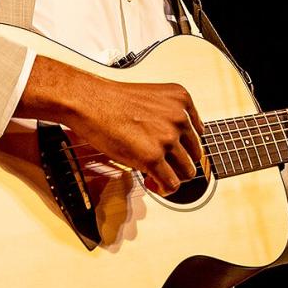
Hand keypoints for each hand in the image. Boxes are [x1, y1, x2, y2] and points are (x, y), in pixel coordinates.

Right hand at [17, 55, 204, 195]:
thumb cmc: (111, 100)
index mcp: (182, 100)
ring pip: (186, 171)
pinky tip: (153, 183)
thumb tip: (173, 142)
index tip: (175, 154)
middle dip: (179, 163)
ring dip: (172, 177)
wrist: (90, 102)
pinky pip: (171, 183)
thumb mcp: (152, 98)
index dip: (184, 147)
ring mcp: (168, 138)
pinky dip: (164, 189)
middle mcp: (179, 118)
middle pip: (194, 154)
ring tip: (156, 175)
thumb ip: (168, 116)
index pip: (197, 133)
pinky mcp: (153, 156)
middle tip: (164, 167)